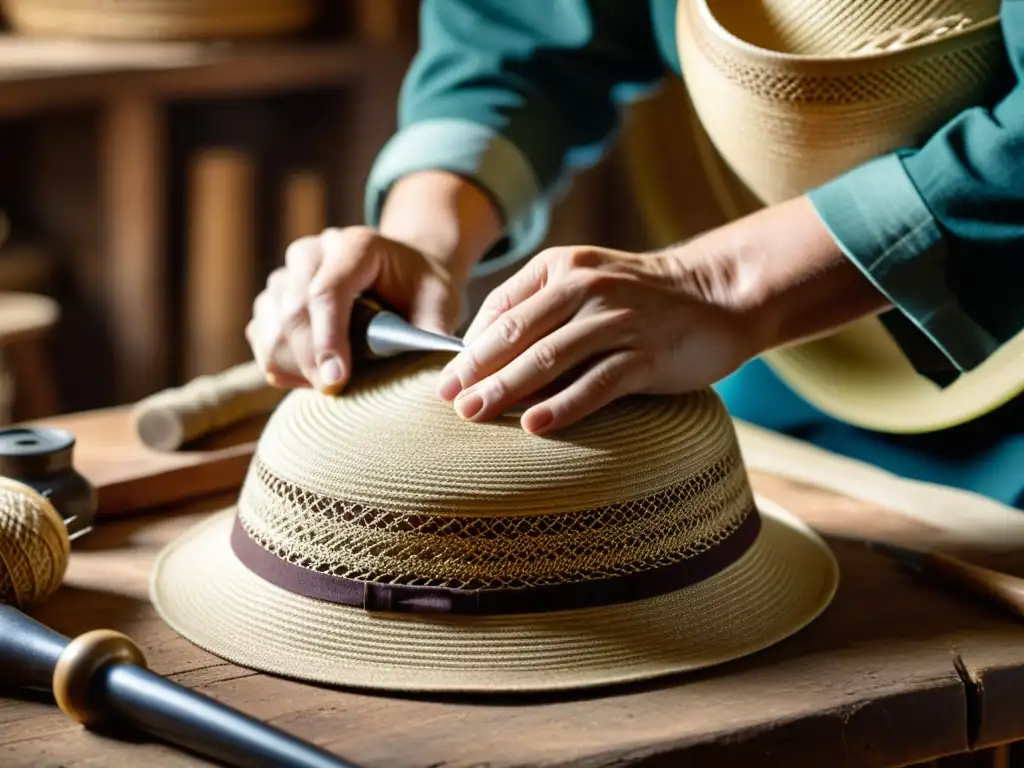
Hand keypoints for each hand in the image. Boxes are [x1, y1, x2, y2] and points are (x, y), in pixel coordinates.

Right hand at [247, 226, 462, 393]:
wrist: (400, 271)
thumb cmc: (420, 287)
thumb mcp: (440, 301)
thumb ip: (433, 328)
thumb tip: (433, 368)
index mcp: (354, 246)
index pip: (326, 291)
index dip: (327, 339)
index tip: (336, 380)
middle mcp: (312, 253)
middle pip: (292, 309)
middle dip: (308, 360)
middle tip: (333, 391)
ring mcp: (287, 273)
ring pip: (269, 325)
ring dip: (292, 363)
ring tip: (328, 381)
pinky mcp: (273, 297)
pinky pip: (260, 336)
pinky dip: (279, 363)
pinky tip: (312, 374)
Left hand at [436, 244, 757, 434]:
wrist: (718, 294)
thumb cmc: (640, 299)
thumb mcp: (585, 282)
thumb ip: (540, 309)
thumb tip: (484, 358)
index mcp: (561, 267)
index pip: (500, 308)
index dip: (469, 347)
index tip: (448, 379)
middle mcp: (585, 286)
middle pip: (516, 334)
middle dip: (476, 370)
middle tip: (447, 400)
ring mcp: (617, 319)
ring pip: (549, 358)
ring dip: (505, 389)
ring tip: (475, 414)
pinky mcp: (646, 354)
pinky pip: (596, 384)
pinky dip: (563, 406)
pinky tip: (534, 426)